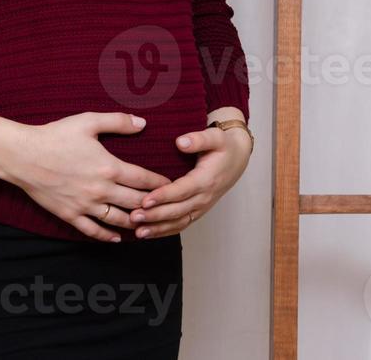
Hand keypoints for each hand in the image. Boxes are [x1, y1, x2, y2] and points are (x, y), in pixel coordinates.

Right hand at [1, 112, 173, 242]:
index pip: (144, 179)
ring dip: (135, 224)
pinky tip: (118, 238)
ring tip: (148, 225)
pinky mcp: (70, 215)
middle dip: (154, 206)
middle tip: (167, 208)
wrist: (22, 156)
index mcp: (109, 167)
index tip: (173, 185)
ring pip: (118, 220)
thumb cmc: (55, 135)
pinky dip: (108, 236)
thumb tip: (143, 123)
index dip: (161, 183)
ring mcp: (85, 205)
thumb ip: (118, 122)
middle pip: (136, 203)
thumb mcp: (88, 121)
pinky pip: (93, 230)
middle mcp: (101, 190)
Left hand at [128, 123, 251, 238]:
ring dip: (158, 228)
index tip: (144, 200)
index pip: (182, 191)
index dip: (163, 197)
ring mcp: (201, 207)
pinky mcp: (198, 212)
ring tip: (137, 231)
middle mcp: (204, 197)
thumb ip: (198, 139)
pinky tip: (147, 233)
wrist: (237, 159)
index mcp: (206, 180)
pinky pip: (181, 225)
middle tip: (133, 216)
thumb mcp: (215, 137)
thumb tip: (180, 142)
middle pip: (177, 210)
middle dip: (155, 215)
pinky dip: (164, 231)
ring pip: (178, 222)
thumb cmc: (224, 147)